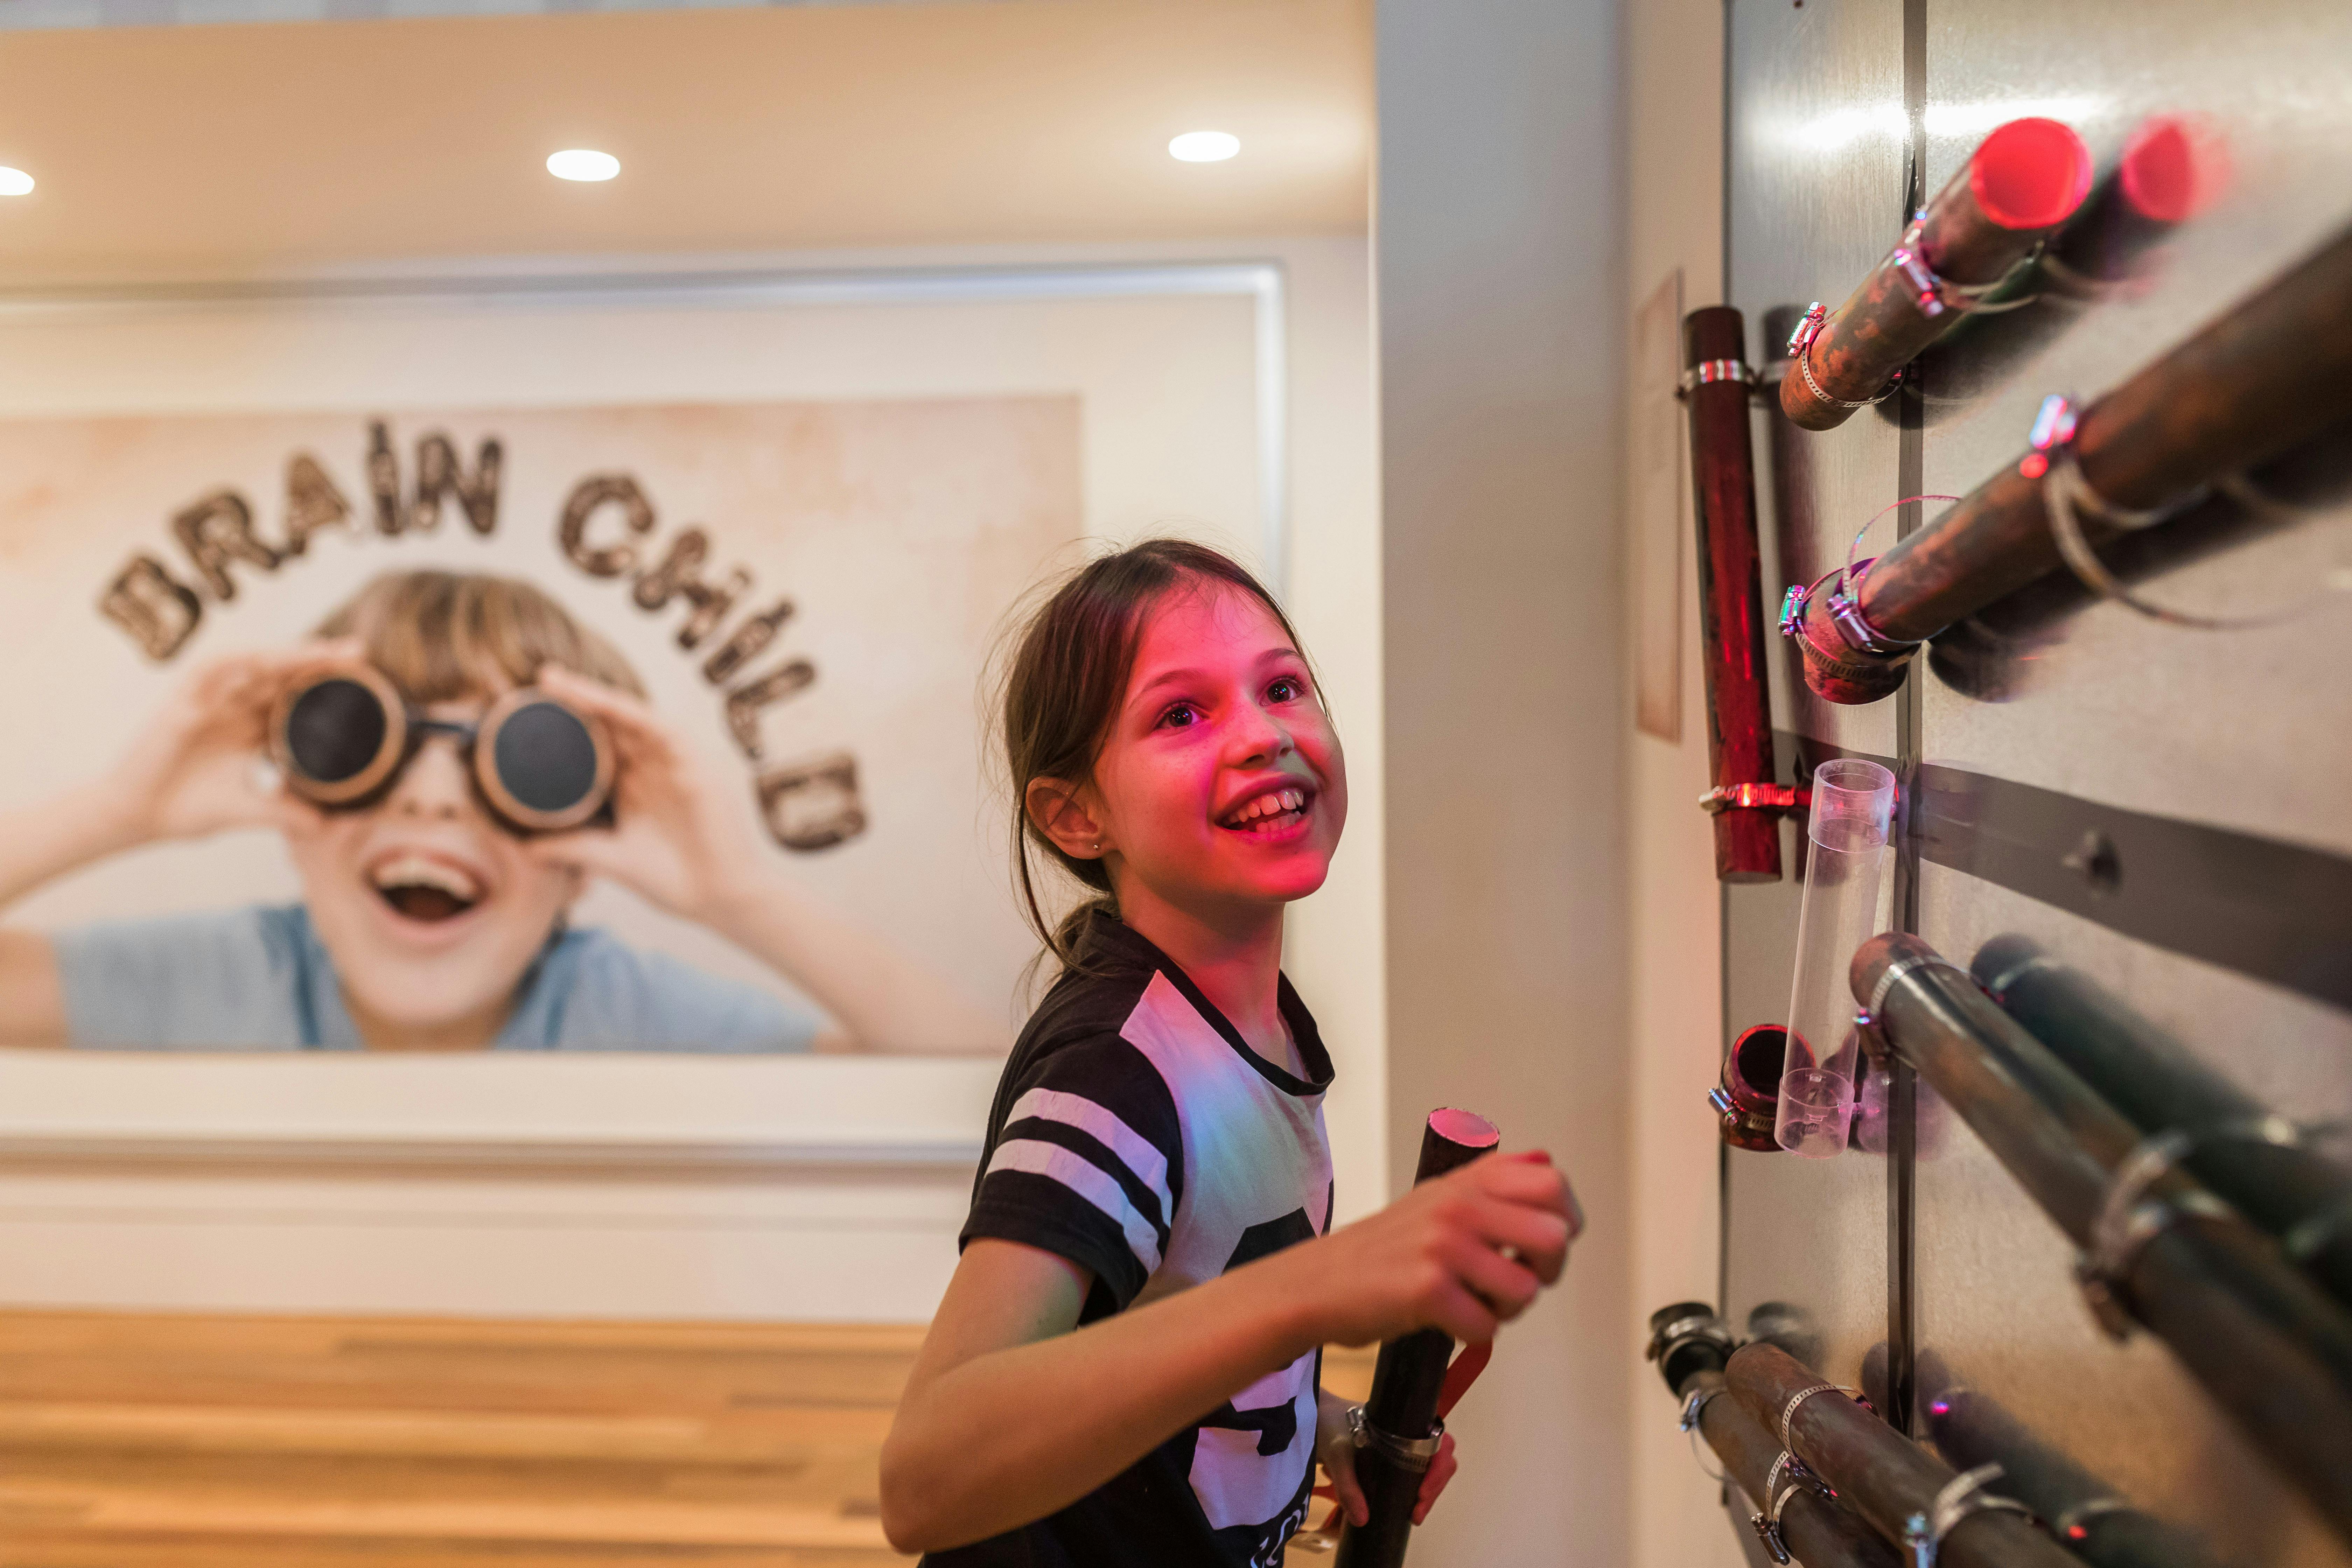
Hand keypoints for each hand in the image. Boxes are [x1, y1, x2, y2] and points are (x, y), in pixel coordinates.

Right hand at [100, 643, 350, 846]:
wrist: (138, 817)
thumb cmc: (189, 809)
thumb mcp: (251, 811)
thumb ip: (289, 814)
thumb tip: (331, 826)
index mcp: (253, 728)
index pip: (298, 697)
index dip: (329, 687)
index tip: (368, 683)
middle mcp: (236, 708)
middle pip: (284, 674)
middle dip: (320, 660)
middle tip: (359, 651)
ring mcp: (210, 701)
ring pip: (255, 665)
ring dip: (289, 655)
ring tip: (325, 650)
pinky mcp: (182, 701)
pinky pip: (211, 670)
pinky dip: (238, 661)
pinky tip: (267, 658)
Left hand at [523, 666, 769, 925]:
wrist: (721, 898)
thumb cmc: (675, 879)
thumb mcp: (611, 859)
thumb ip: (573, 848)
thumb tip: (526, 848)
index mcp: (635, 784)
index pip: (598, 744)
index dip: (567, 726)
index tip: (525, 716)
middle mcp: (653, 767)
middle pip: (611, 723)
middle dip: (575, 700)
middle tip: (538, 681)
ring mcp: (675, 763)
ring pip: (631, 718)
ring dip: (594, 697)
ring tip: (555, 681)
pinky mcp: (695, 765)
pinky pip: (660, 729)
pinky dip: (630, 714)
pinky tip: (600, 701)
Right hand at [1284, 1152, 1579, 1349]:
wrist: (1321, 1282)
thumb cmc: (1386, 1247)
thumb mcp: (1439, 1196)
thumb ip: (1491, 1181)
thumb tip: (1548, 1165)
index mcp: (1468, 1180)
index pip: (1553, 1184)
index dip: (1565, 1220)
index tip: (1540, 1244)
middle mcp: (1460, 1205)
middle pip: (1555, 1236)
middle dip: (1548, 1270)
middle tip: (1518, 1278)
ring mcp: (1444, 1246)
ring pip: (1525, 1289)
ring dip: (1507, 1308)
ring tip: (1475, 1302)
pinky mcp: (1428, 1289)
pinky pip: (1487, 1326)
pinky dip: (1472, 1333)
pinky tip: (1447, 1319)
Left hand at [1306, 1387, 1459, 1542]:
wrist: (1314, 1417)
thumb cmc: (1330, 1426)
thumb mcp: (1337, 1453)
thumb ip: (1348, 1486)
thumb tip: (1363, 1520)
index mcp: (1406, 1423)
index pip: (1441, 1442)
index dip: (1439, 1469)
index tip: (1422, 1493)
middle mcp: (1411, 1434)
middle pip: (1440, 1460)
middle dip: (1435, 1487)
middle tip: (1417, 1512)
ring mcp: (1404, 1447)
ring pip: (1431, 1470)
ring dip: (1428, 1493)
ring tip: (1414, 1515)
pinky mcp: (1395, 1461)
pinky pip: (1416, 1476)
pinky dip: (1417, 1493)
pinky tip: (1408, 1509)